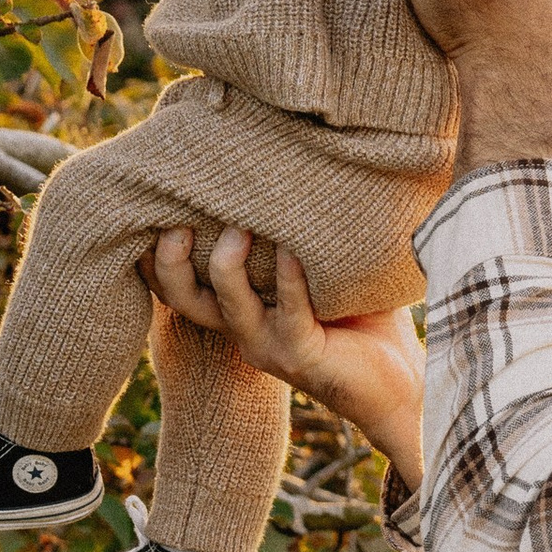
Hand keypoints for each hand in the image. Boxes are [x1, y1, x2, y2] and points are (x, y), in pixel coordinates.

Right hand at [146, 226, 425, 484]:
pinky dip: (291, 277)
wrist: (400, 384)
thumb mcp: (322, 269)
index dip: (156, 255)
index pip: (178, 286)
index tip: (150, 208)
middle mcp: (245, 331)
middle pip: (182, 299)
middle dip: (171, 260)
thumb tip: (301, 166)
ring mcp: (270, 347)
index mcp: (241, 310)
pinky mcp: (303, 356)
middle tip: (180, 220)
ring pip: (228, 306)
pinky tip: (295, 249)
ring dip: (227, 264)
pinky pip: (290, 311)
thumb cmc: (363, 318)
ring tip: (241, 227)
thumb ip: (301, 232)